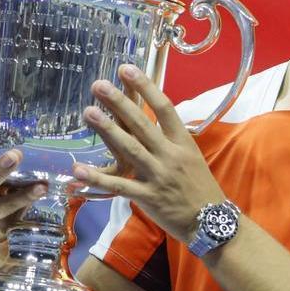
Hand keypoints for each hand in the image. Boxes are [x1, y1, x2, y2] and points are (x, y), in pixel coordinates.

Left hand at [74, 64, 225, 244]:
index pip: (165, 107)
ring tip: (88, 112)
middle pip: (143, 124)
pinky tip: (78, 170)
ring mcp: (158, 175)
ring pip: (130, 149)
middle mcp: (171, 155)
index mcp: (183, 142)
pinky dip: (98, 178)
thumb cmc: (200, 187)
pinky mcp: (148, 197)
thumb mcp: (192, 156)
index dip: (146, 87)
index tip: (128, 70)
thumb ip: (171, 140)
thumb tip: (154, 120)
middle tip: (99, 85)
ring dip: (108, 130)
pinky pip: (119, 186)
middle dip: (120, 102)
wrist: (211, 221)